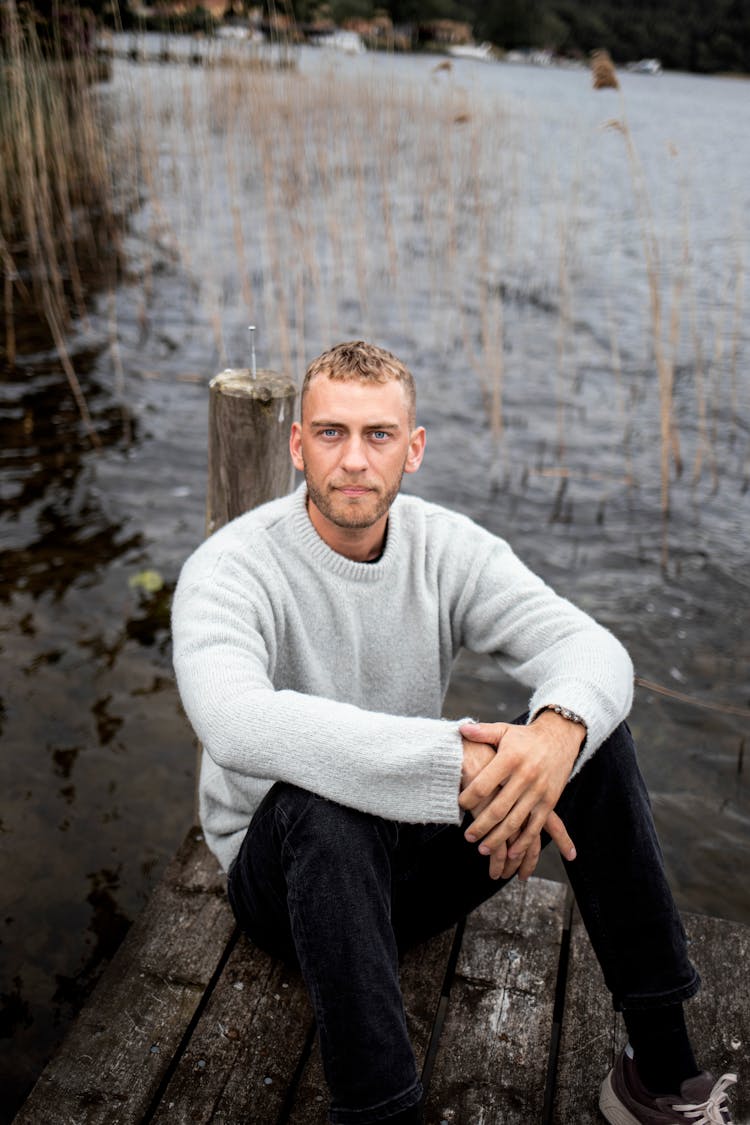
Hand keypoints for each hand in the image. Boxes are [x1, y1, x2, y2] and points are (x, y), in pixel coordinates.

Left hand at [459, 712, 582, 879]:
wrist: (560, 737)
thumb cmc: (526, 737)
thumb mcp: (504, 730)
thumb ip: (482, 731)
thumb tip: (460, 729)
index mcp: (510, 759)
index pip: (484, 784)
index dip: (469, 798)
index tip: (459, 805)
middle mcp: (525, 776)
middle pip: (498, 808)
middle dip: (481, 826)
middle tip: (468, 837)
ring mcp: (538, 791)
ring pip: (516, 821)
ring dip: (499, 838)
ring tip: (483, 849)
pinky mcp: (549, 801)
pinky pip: (535, 826)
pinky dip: (524, 842)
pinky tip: (512, 854)